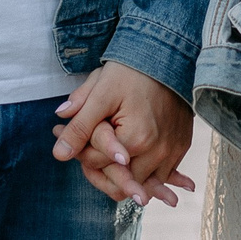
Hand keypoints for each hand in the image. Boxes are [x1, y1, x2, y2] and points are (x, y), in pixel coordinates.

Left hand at [51, 61, 197, 205]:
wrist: (168, 55)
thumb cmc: (131, 71)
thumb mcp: (100, 93)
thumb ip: (80, 124)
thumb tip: (59, 153)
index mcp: (136, 139)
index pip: (95, 163)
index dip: (77, 150)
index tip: (64, 133)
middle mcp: (157, 152)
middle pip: (117, 182)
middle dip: (98, 168)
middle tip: (85, 147)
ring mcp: (171, 152)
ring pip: (139, 184)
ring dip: (121, 174)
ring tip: (105, 151)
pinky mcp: (181, 148)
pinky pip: (159, 176)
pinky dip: (143, 170)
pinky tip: (128, 153)